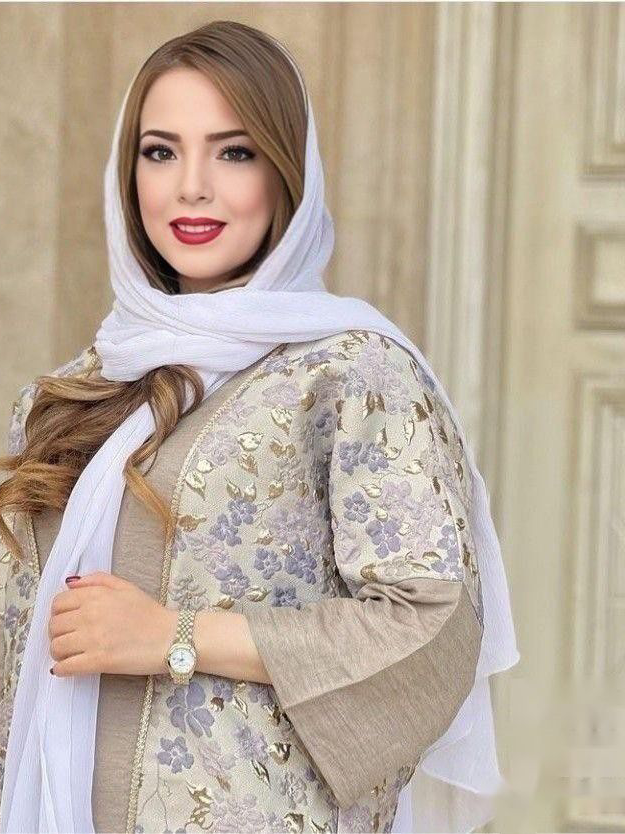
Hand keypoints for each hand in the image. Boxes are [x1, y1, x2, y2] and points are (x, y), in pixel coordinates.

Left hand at [48, 571, 176, 677]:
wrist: (170, 637)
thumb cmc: (150, 613)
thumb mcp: (126, 587)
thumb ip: (97, 580)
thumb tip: (70, 583)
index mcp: (96, 595)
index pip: (58, 603)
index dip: (58, 613)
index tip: (65, 620)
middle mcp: (90, 615)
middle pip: (54, 626)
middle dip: (57, 633)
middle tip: (67, 638)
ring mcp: (93, 639)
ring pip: (56, 647)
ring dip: (58, 652)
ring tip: (68, 654)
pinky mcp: (98, 661)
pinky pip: (66, 667)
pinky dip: (62, 669)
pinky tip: (67, 668)